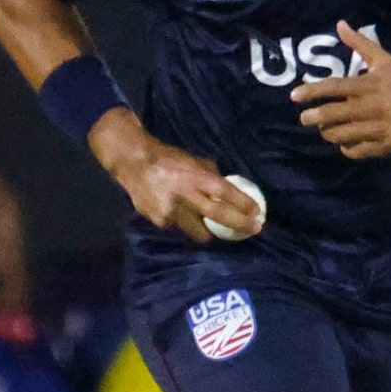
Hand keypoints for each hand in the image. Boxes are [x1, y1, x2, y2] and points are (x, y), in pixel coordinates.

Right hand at [94, 114, 262, 241]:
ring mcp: (170, 210)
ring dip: (209, 232)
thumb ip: (210, 175)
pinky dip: (183, 224)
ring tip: (213, 229)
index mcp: (195, 176)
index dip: (243, 203)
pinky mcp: (159, 221)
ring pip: (198, 232)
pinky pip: (179, 228)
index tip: (257, 213)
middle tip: (253, 229)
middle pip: (217, 215)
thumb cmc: (168, 159)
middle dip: (238, 224)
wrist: (133, 163)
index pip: (224, 192)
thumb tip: (229, 188)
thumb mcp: (193, 160)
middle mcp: (184, 194)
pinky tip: (178, 214)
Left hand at [291, 23, 390, 159]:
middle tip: (304, 118)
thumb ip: (361, 44)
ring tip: (324, 130)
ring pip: (342, 134)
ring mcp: (378, 128)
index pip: (335, 87)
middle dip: (314, 117)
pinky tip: (345, 142)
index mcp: (370, 85)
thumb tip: (340, 24)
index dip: (313, 91)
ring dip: (328, 133)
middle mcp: (372, 107)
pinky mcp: (384, 146)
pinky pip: (357, 150)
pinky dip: (347, 147)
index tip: (295, 95)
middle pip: (335, 114)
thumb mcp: (384, 61)